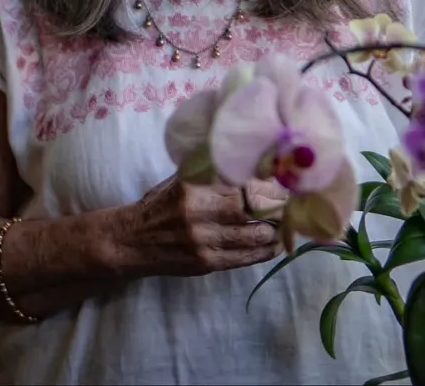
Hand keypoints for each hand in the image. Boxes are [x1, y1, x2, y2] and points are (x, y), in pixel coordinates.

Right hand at [120, 176, 286, 277]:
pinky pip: (241, 258)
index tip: (285, 178)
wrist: (130, 241)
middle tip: (294, 200)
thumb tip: (253, 159)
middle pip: (249, 208)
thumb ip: (211, 171)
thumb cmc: (160, 204)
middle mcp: (198, 212)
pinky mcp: (204, 264)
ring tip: (288, 223)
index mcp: (193, 185)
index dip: (267, 182)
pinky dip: (262, 252)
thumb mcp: (181, 179)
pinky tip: (274, 245)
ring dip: (274, 230)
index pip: (239, 181)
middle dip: (276, 205)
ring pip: (250, 236)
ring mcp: (202, 241)